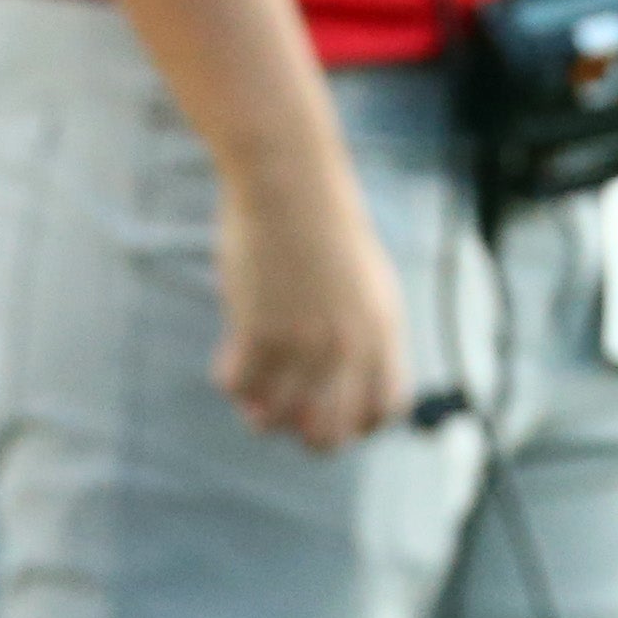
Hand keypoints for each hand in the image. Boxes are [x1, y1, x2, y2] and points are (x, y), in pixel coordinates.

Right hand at [212, 164, 410, 450]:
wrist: (292, 183)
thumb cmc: (324, 228)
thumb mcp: (364, 281)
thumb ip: (361, 334)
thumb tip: (336, 389)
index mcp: (384, 329)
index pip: (387, 410)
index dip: (359, 421)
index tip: (331, 405)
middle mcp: (349, 344)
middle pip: (330, 434)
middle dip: (304, 432)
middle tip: (284, 404)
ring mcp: (304, 341)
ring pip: (276, 420)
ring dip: (259, 408)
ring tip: (254, 380)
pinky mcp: (259, 329)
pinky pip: (238, 388)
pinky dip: (231, 379)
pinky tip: (231, 351)